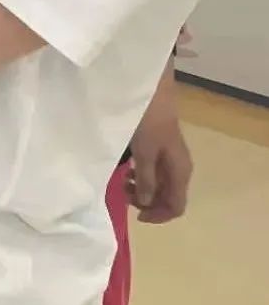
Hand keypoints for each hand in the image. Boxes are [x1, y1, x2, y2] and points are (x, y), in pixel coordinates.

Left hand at [128, 65, 192, 223]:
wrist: (151, 88)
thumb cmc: (148, 120)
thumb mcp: (145, 152)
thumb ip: (146, 179)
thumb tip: (145, 203)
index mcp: (180, 171)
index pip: (176, 206)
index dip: (157, 216)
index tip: (134, 214)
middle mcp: (178, 166)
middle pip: (168, 197)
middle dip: (147, 202)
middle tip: (123, 193)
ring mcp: (169, 155)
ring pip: (160, 183)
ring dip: (143, 188)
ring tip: (122, 181)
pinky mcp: (159, 145)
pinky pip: (154, 169)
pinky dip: (141, 174)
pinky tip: (127, 168)